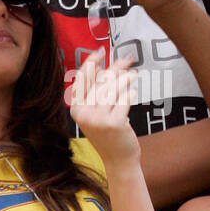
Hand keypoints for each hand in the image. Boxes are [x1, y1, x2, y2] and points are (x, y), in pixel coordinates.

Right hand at [67, 50, 139, 167]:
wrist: (118, 159)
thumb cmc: (108, 134)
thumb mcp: (94, 114)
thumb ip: (94, 93)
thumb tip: (101, 69)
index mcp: (76, 109)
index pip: (81, 79)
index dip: (91, 62)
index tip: (100, 51)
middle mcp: (84, 113)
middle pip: (100, 80)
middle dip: (115, 66)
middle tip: (127, 59)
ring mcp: (99, 119)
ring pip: (113, 88)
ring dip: (126, 77)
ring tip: (133, 74)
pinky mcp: (114, 123)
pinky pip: (124, 99)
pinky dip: (130, 92)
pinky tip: (132, 90)